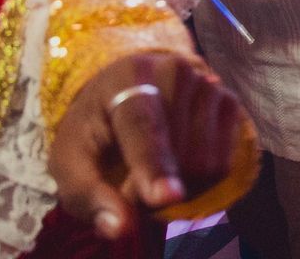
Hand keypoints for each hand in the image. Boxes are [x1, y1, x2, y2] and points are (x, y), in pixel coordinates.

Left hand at [50, 51, 248, 239]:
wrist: (124, 96)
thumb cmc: (95, 132)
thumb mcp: (70, 162)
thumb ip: (88, 195)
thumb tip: (120, 227)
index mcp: (128, 77)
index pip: (143, 126)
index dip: (154, 165)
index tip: (166, 198)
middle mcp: (176, 71)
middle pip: (179, 154)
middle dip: (153, 188)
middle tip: (129, 187)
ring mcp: (208, 84)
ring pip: (205, 163)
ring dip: (176, 186)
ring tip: (152, 172)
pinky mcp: (230, 102)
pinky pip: (222, 164)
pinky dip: (199, 180)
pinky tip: (177, 166)